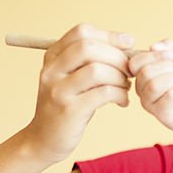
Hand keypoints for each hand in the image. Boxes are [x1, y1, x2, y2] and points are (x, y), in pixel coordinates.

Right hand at [23, 24, 132, 163]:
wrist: (43, 141)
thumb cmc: (67, 107)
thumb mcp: (71, 79)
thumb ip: (90, 61)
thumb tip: (127, 45)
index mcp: (52, 57)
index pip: (82, 32)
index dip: (109, 35)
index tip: (129, 43)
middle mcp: (52, 70)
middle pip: (89, 47)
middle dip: (117, 57)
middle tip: (129, 71)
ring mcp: (59, 90)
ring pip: (97, 70)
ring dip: (120, 77)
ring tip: (125, 87)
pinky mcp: (70, 110)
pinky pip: (103, 94)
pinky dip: (120, 95)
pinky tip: (122, 101)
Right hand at [129, 40, 172, 138]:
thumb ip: (170, 47)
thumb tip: (154, 46)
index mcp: (142, 76)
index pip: (136, 62)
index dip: (154, 56)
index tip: (172, 56)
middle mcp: (141, 90)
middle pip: (146, 72)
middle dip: (169, 68)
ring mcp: (149, 104)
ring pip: (156, 84)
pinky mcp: (161, 114)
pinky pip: (170, 96)